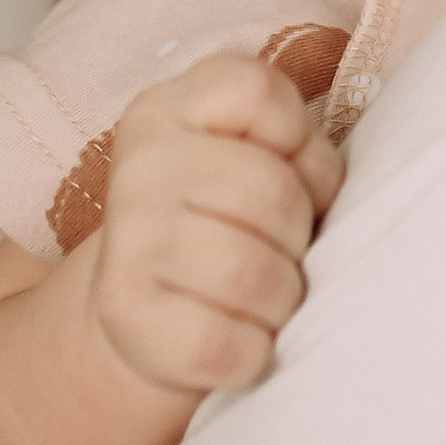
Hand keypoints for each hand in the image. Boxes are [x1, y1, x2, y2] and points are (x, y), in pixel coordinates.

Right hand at [84, 53, 346, 401]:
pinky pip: (228, 346)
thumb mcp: (256, 161)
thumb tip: (321, 192)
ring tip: (266, 297)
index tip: (286, 172)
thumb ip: (295, 149)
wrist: (142, 313)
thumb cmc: (228, 224)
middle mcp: (140, 164)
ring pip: (255, 274)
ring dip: (283, 299)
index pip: (260, 90)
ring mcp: (127, 240)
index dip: (301, 141)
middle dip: (299, 233)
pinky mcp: (124, 315)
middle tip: (283, 251)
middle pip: (273, 191)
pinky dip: (254, 353)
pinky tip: (239, 339)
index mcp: (168, 109)